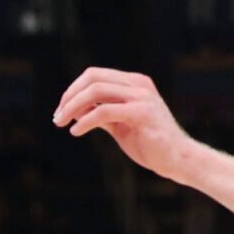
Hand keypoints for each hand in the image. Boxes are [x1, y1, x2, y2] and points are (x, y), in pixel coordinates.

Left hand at [52, 68, 202, 184]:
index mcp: (133, 83)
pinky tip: (76, 132)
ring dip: (72, 107)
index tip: (61, 110)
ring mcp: (141, 97)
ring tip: (62, 123)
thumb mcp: (119, 124)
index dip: (73, 90)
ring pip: (96, 91)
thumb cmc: (148, 143)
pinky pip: (104, 111)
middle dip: (69, 96)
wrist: (176, 158)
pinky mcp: (141, 113)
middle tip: (58, 117)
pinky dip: (85, 121)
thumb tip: (74, 110)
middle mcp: (138, 85)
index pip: (95, 75)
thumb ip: (100, 114)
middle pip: (93, 78)